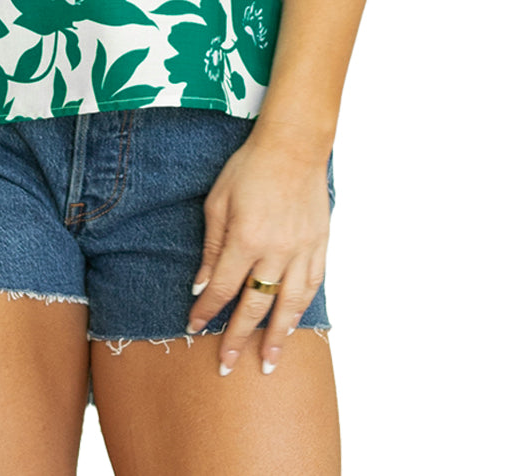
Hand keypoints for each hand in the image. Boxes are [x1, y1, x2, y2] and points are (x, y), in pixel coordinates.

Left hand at [185, 133, 330, 376]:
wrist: (293, 147)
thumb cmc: (249, 168)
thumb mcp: (218, 201)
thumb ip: (212, 246)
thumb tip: (203, 284)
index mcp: (245, 239)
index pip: (223, 289)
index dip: (207, 312)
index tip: (194, 327)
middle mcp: (275, 252)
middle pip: (254, 306)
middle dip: (238, 338)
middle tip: (228, 365)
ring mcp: (301, 251)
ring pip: (288, 305)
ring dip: (277, 337)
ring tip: (269, 363)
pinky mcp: (319, 245)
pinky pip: (312, 285)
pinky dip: (302, 308)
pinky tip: (295, 323)